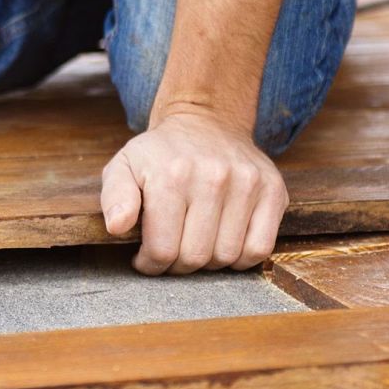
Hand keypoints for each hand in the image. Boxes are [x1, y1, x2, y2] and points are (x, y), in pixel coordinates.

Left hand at [100, 111, 287, 274]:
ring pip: (227, 257)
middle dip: (177, 265)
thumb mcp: (124, 167)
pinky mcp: (273, 190)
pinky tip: (223, 244)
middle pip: (196, 257)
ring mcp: (247, 183)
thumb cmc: (160, 154)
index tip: (146, 259)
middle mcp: (213, 177)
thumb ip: (115, 197)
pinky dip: (241, 259)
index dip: (151, 264)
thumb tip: (117, 227)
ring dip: (208, 263)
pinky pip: (260, 248)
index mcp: (171, 176)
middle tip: (170, 254)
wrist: (205, 122)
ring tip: (194, 245)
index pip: (162, 249)